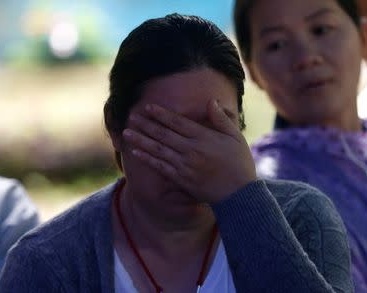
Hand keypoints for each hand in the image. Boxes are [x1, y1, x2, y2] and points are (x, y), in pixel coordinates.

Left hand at [122, 99, 256, 202]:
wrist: (239, 194)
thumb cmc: (240, 164)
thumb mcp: (235, 137)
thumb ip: (221, 119)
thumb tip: (211, 101)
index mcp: (203, 137)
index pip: (177, 122)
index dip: (161, 114)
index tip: (147, 108)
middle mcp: (191, 149)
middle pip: (163, 134)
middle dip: (146, 125)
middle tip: (130, 117)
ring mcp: (184, 165)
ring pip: (158, 149)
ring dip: (140, 140)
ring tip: (126, 133)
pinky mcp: (181, 179)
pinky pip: (160, 167)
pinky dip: (147, 159)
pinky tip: (135, 152)